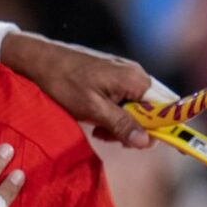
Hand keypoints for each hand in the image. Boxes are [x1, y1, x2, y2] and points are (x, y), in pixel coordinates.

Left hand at [1, 34, 152, 148]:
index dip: (167, 129)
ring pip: (135, 109)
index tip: (159, 147)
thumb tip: (146, 142)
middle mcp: (134, 74)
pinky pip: (121, 102)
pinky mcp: (110, 78)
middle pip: (152, 111)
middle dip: (135, 129)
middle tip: (110, 137)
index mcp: (135, 79)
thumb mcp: (92, 109)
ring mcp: (122, 75)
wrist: (37, 60)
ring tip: (97, 129)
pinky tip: (94, 121)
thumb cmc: (63, 82)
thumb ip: (121, 124)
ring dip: (120, 125)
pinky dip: (111, 116)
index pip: (168, 107)